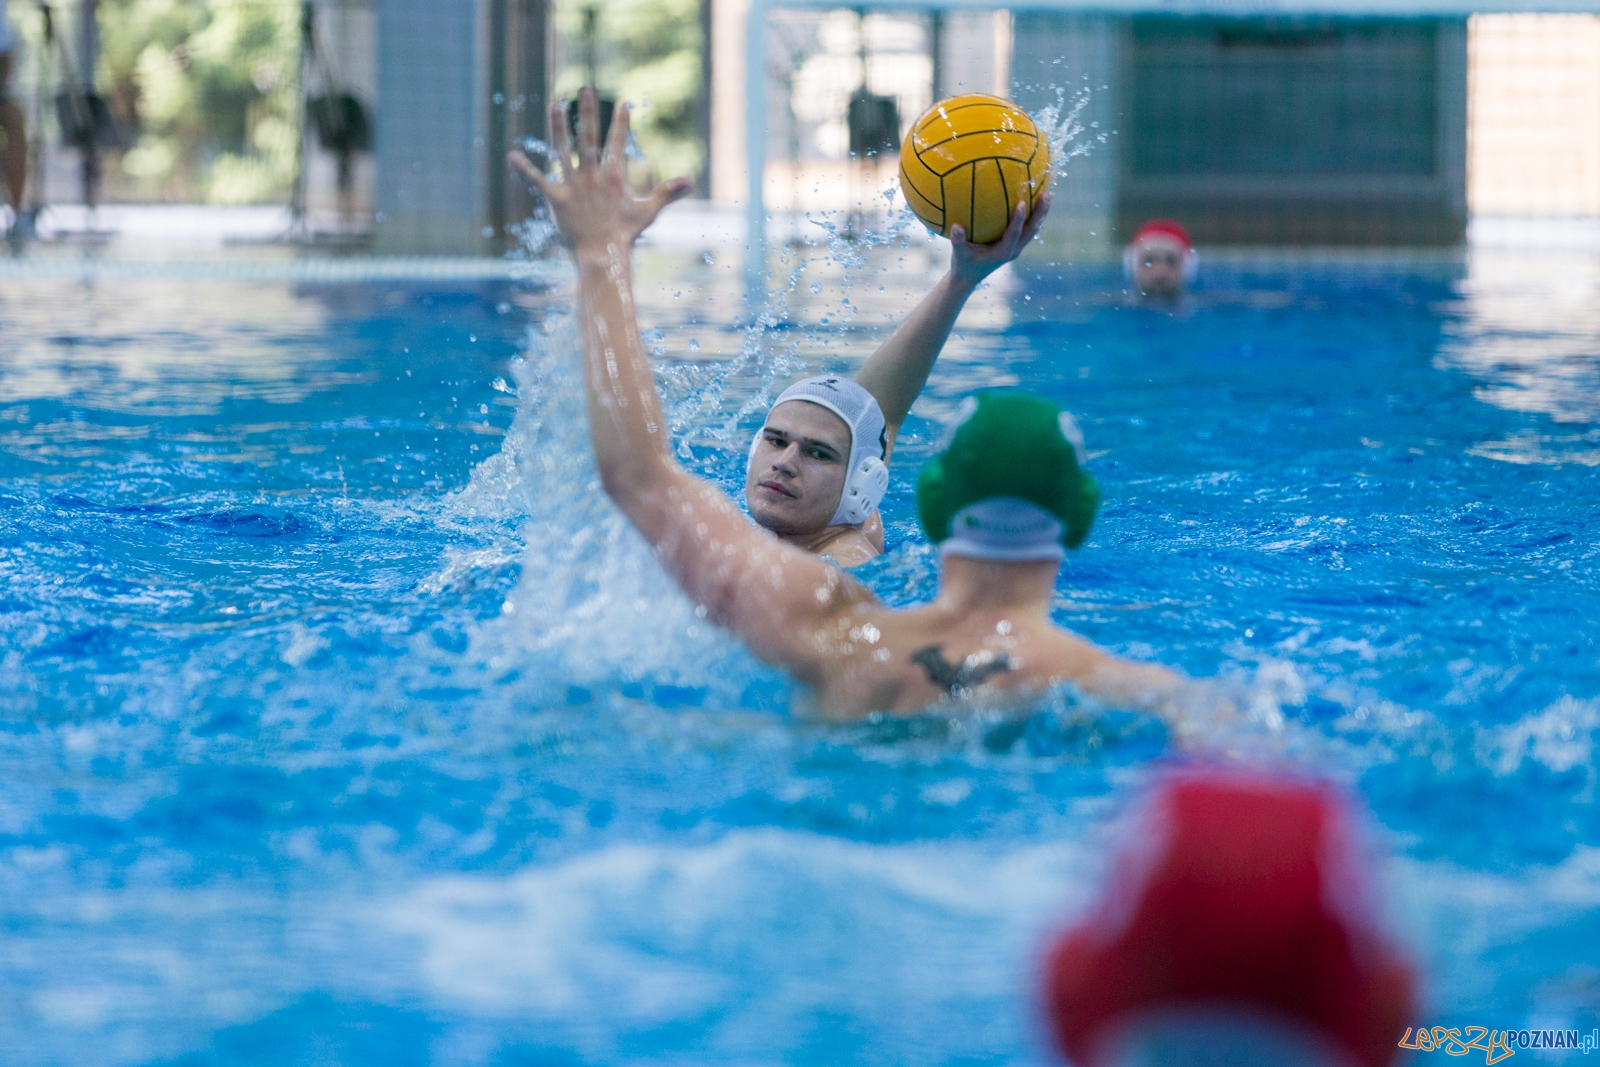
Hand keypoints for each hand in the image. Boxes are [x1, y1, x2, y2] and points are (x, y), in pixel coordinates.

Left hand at [507, 88, 691, 255]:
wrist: (602, 256)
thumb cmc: (625, 234)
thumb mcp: (648, 211)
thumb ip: (666, 192)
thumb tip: (689, 181)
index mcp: (614, 177)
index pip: (618, 143)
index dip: (622, 122)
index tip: (623, 102)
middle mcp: (593, 177)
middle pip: (589, 138)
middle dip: (588, 112)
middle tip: (585, 89)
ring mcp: (574, 187)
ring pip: (563, 151)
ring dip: (558, 126)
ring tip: (555, 105)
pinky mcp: (556, 199)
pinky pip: (538, 181)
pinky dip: (524, 168)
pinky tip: (512, 154)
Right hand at [948, 189, 1051, 289]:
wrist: (969, 277)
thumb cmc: (963, 265)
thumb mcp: (958, 255)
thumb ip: (958, 242)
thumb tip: (955, 226)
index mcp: (1002, 253)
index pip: (1014, 234)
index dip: (1018, 220)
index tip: (1022, 203)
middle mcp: (1013, 250)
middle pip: (1031, 230)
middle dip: (1040, 213)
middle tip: (1047, 194)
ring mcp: (1016, 247)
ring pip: (1032, 229)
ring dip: (1041, 213)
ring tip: (1047, 194)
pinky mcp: (1014, 244)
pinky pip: (1026, 228)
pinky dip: (1032, 215)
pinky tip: (1033, 199)